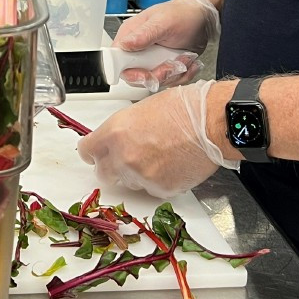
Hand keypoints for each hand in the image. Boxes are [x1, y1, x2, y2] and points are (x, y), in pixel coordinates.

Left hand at [76, 80, 238, 197]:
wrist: (212, 122)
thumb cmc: (183, 109)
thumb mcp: (141, 110)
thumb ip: (122, 130)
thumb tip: (118, 140)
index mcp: (115, 132)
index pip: (87, 150)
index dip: (91, 151)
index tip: (94, 153)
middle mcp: (124, 157)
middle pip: (103, 173)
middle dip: (111, 167)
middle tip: (125, 159)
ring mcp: (142, 176)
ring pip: (129, 182)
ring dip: (136, 173)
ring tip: (157, 156)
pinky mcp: (161, 190)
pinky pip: (151, 189)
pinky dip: (157, 181)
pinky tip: (170, 164)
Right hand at [112, 0, 217, 91]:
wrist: (202, 18)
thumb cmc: (182, 14)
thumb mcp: (164, 22)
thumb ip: (143, 35)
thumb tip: (124, 44)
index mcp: (131, 35)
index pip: (117, 61)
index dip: (130, 72)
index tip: (146, 73)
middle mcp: (139, 49)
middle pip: (137, 77)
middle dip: (158, 75)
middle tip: (172, 64)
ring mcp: (152, 60)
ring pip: (156, 81)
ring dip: (175, 73)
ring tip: (184, 57)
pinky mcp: (164, 66)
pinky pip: (170, 81)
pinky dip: (183, 74)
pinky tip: (188, 60)